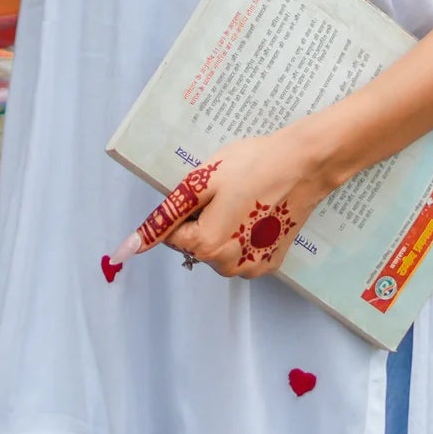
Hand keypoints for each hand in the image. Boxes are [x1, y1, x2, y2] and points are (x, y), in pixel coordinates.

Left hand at [113, 128, 335, 280]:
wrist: (303, 165)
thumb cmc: (251, 165)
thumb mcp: (201, 182)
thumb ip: (166, 217)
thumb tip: (129, 247)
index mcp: (205, 246)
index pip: (174, 236)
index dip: (189, 211)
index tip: (210, 192)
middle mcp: (227, 266)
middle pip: (198, 246)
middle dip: (205, 222)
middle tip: (230, 194)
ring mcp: (252, 268)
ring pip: (221, 251)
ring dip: (225, 230)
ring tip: (248, 202)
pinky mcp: (271, 264)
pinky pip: (244, 254)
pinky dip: (246, 238)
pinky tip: (261, 214)